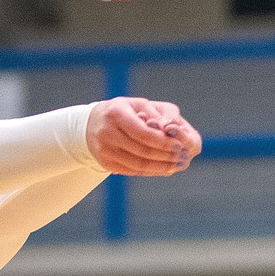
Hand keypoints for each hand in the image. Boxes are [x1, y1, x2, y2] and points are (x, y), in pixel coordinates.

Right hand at [86, 98, 200, 175]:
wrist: (91, 124)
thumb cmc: (123, 111)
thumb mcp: (140, 104)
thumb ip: (160, 114)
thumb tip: (175, 128)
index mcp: (116, 114)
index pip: (144, 133)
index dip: (164, 142)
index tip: (181, 145)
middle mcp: (107, 133)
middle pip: (142, 151)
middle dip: (166, 156)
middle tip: (184, 158)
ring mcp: (104, 150)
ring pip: (138, 165)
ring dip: (161, 167)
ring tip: (177, 165)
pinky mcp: (105, 163)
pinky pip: (132, 171)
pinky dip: (151, 171)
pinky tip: (164, 169)